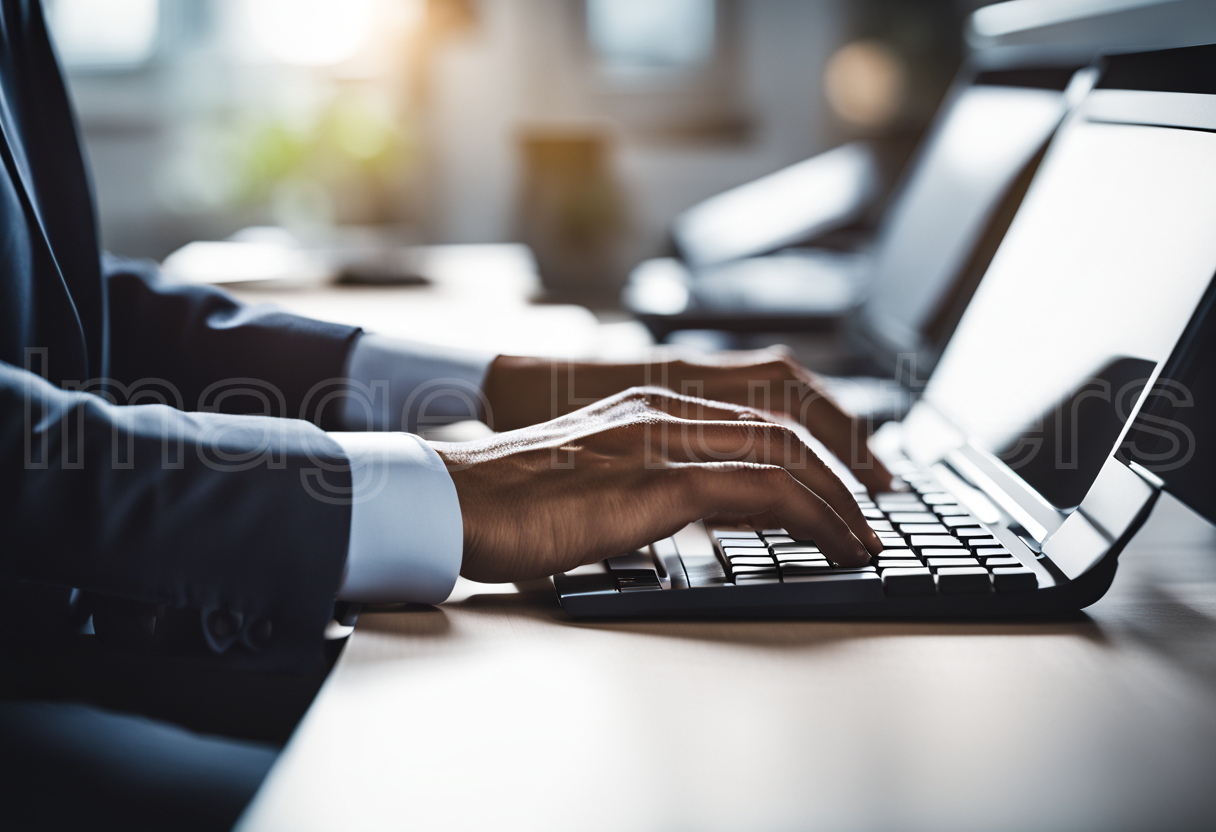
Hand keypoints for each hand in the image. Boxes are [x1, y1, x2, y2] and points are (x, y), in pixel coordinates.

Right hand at [432, 387, 883, 582]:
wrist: (450, 499)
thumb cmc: (506, 501)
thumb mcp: (587, 481)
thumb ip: (636, 485)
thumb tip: (672, 519)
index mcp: (647, 407)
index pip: (754, 417)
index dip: (811, 450)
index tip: (842, 485)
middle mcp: (662, 410)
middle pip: (785, 429)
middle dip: (844, 471)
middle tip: (876, 511)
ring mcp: (660, 440)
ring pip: (784, 455)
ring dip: (839, 499)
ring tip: (867, 539)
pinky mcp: (655, 481)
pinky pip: (759, 492)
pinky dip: (812, 517)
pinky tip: (835, 546)